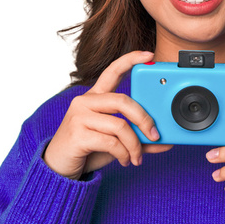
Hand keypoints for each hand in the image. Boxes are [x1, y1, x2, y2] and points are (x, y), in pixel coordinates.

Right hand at [44, 50, 172, 179]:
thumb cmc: (87, 150)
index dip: (131, 60)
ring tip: (137, 157)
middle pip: (123, 101)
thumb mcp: (115, 141)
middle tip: (154, 135)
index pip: (112, 71)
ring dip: (135, 145)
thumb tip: (166, 142)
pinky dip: (124, 154)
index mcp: (95, 97)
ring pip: (120, 125)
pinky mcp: (77, 135)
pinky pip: (111, 142)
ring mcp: (79, 117)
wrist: (58, 168)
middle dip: (144, 119)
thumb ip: (138, 138)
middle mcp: (85, 102)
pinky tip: (125, 161)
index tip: (149, 55)